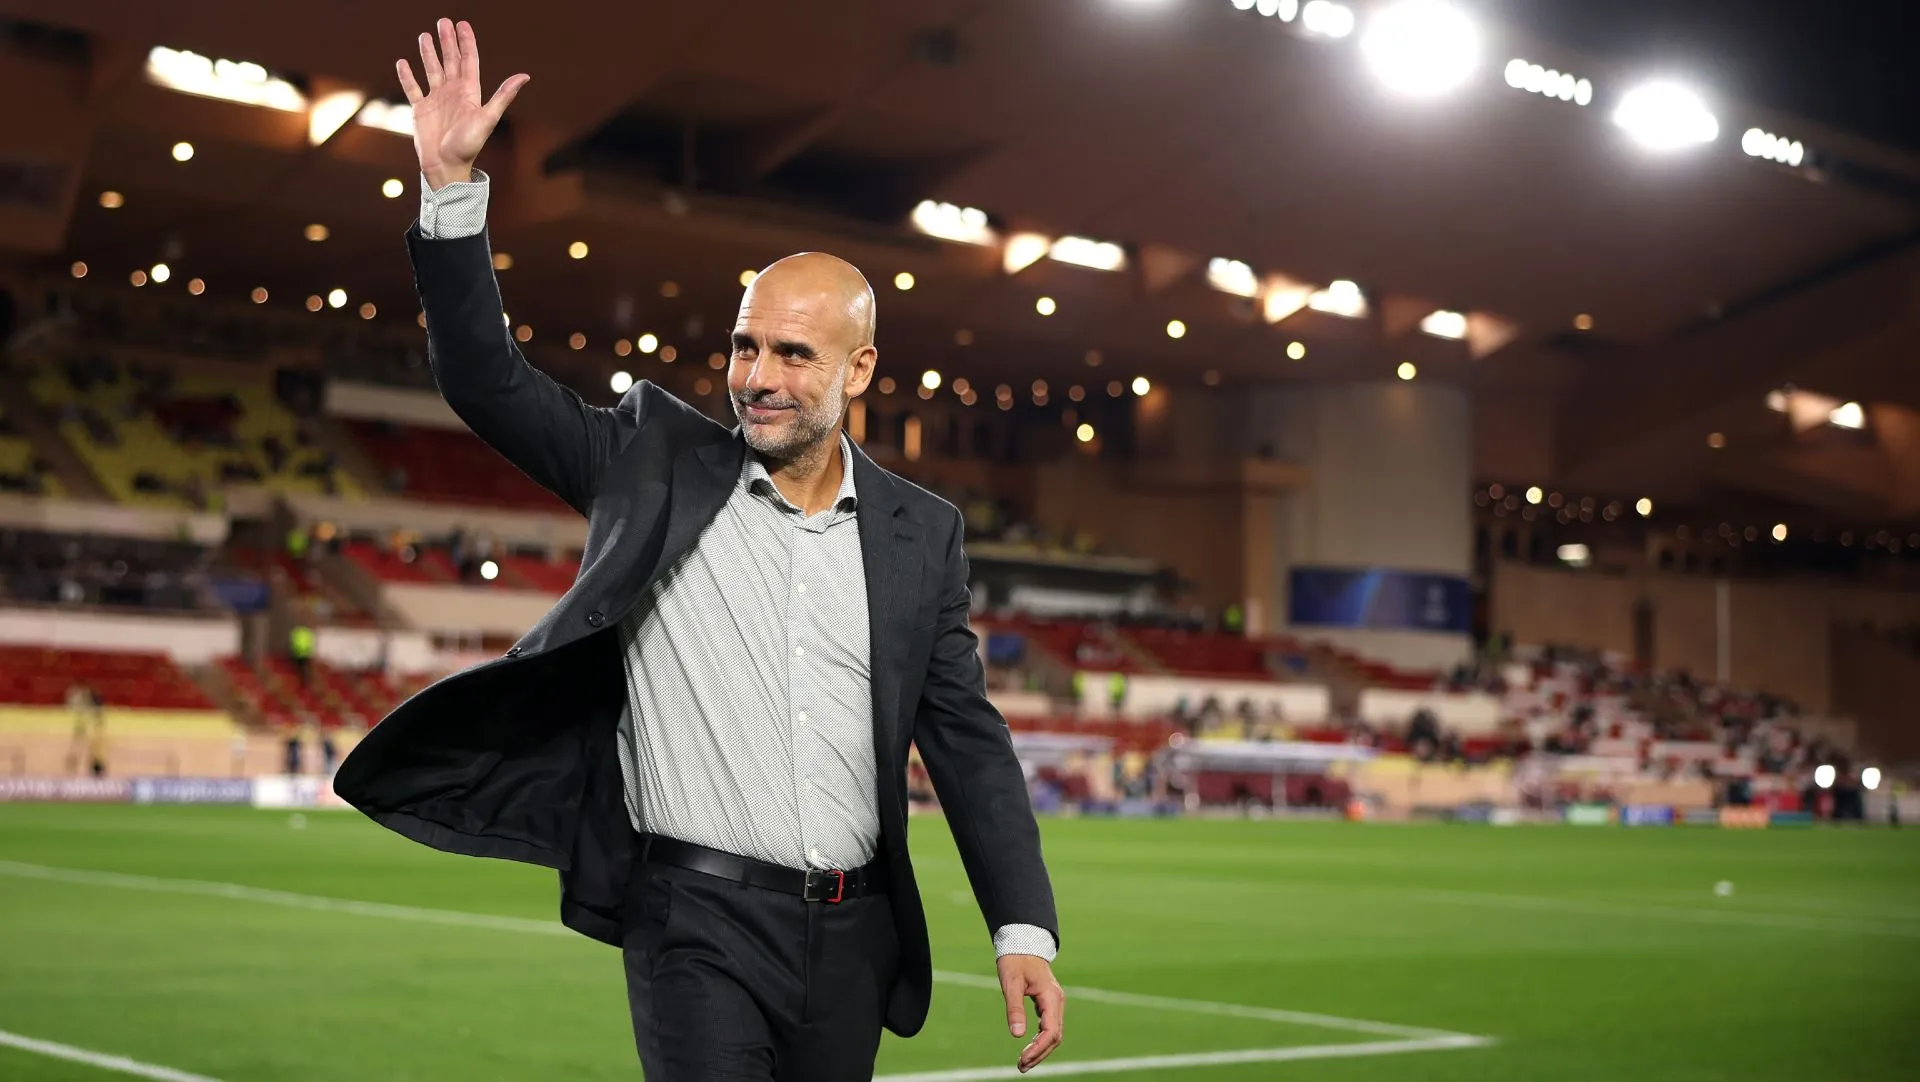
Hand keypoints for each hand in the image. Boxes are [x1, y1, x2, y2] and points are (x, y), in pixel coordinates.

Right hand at [396, 19, 528, 189]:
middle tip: (443, 21)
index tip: (462, 24)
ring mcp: (436, 100)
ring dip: (428, 53)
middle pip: (450, 60)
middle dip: (447, 41)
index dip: (466, 42)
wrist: (446, 166)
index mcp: (469, 92)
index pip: (468, 60)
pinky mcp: (420, 109)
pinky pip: (412, 88)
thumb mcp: (487, 118)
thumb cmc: (468, 145)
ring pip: (431, 70)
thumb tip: (524, 76)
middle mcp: (453, 92)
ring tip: (424, 36)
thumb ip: (503, 96)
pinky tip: (403, 63)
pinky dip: (407, 76)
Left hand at [997, 954, 1064, 1072]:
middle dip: (1039, 1054)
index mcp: (1051, 997)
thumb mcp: (1011, 984)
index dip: (1038, 1049)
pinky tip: (1029, 1048)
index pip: (1050, 1032)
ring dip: (1040, 1050)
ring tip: (1023, 1063)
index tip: (1023, 1060)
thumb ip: (1014, 1009)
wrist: (1022, 943)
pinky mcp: (1049, 1004)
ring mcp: (1054, 1003)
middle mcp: (1057, 1002)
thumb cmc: (1015, 961)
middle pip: (1055, 1037)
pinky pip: (1049, 1027)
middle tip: (1021, 1066)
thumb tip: (1017, 1035)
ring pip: (1053, 1034)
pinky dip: (1040, 1040)